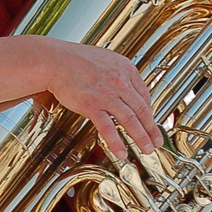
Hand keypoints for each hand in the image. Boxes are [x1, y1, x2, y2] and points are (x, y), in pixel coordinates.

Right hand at [40, 40, 160, 158]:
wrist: (54, 61)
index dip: (149, 112)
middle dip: (151, 129)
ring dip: (140, 138)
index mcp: (125, 69)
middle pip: (141, 109)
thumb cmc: (74, 60)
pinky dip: (116, 142)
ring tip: (146, 149)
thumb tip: (124, 87)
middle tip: (156, 141)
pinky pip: (108, 128)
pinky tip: (121, 152)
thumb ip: (117, 73)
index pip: (144, 94)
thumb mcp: (105, 59)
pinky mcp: (92, 105)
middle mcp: (120, 81)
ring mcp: (107, 94)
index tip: (150, 122)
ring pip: (130, 120)